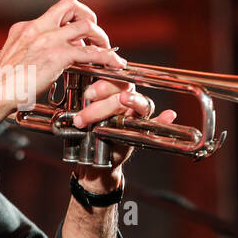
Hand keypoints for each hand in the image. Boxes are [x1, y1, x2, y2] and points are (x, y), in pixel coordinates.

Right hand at [0, 0, 126, 112]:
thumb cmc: (1, 85)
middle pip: (70, 5)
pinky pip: (90, 52)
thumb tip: (45, 57)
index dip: (71, 19)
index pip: (54, 12)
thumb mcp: (14, 58)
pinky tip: (114, 64)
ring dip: (101, 36)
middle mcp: (35, 28)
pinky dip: (107, 57)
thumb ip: (30, 51)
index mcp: (24, 28)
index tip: (78, 34)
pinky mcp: (56, 56)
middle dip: (88, 16)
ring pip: (85, 25)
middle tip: (96, 34)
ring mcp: (46, 40)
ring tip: (107, 49)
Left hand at [71, 75, 178, 189]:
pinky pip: (157, 123)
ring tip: (123, 99)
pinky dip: (164, 119)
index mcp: (110, 93)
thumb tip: (68, 85)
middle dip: (106, 93)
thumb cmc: (87, 132)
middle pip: (123, 88)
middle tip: (89, 100)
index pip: (111, 79)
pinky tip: (168, 115)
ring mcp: (136, 115)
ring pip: (139, 102)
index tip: (88, 92)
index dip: (102, 82)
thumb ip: (79, 102)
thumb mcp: (79, 115)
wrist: (93, 158)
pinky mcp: (144, 129)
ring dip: (131, 100)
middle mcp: (126, 101)